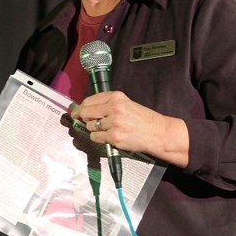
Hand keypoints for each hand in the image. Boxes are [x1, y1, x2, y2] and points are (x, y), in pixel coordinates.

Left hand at [70, 90, 188, 166]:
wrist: (158, 133)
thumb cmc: (142, 119)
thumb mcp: (126, 103)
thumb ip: (107, 104)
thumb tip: (85, 108)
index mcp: (116, 97)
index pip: (89, 100)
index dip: (81, 107)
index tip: (77, 112)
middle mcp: (113, 108)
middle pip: (85, 112)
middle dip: (83, 118)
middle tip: (86, 121)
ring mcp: (113, 123)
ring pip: (90, 126)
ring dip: (94, 129)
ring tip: (106, 129)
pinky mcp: (114, 137)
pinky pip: (96, 137)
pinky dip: (98, 138)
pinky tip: (108, 136)